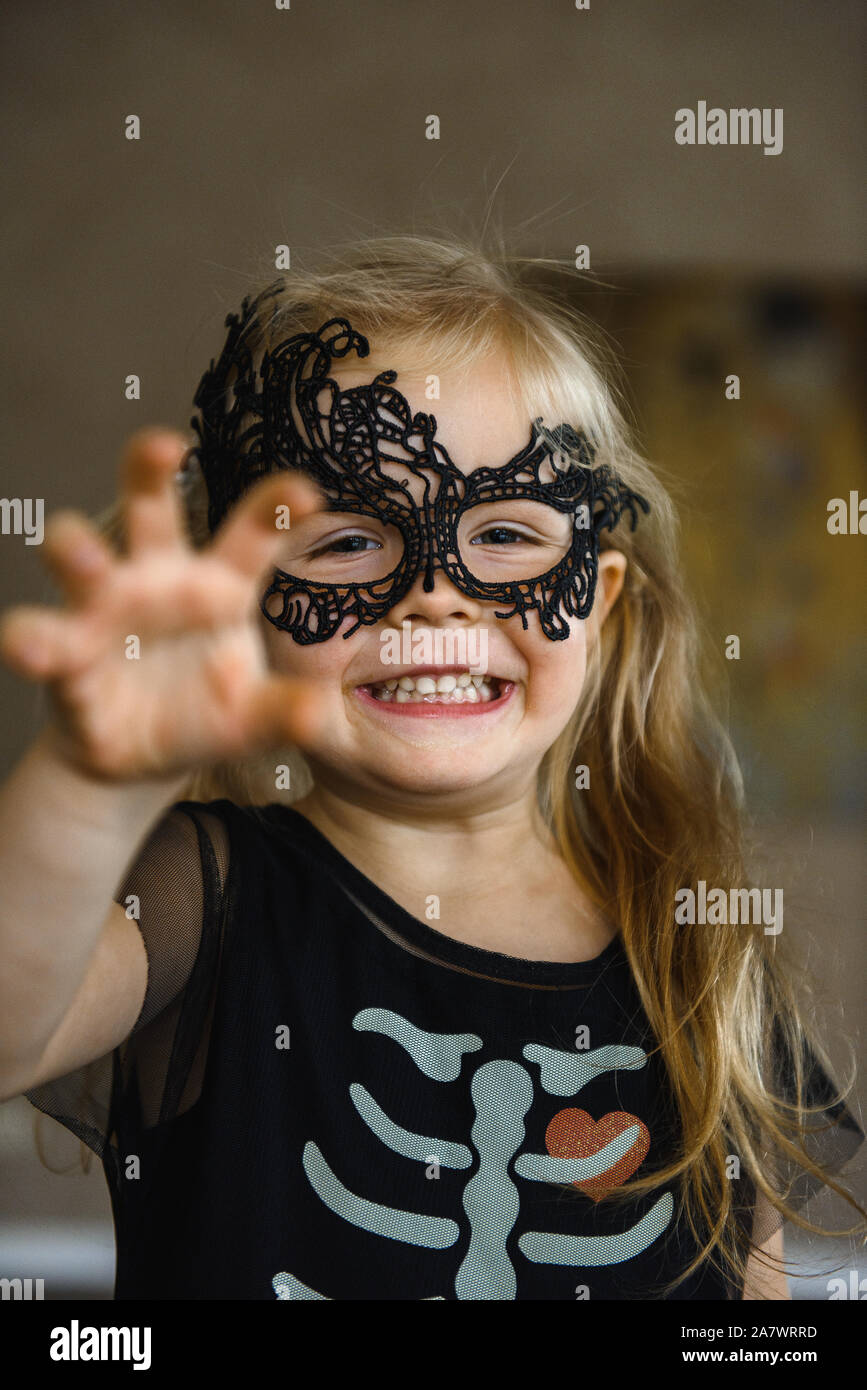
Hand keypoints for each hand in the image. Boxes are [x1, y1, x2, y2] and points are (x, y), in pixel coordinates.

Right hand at [0, 429, 327, 779]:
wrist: (140, 757)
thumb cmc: (205, 713)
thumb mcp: (253, 718)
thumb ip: (286, 712)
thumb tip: (317, 716)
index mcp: (217, 584)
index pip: (250, 534)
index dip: (272, 507)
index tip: (304, 492)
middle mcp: (154, 580)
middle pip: (148, 507)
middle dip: (147, 470)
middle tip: (163, 446)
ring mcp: (101, 611)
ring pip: (78, 556)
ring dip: (75, 548)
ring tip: (84, 556)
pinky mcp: (63, 655)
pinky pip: (38, 638)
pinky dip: (30, 641)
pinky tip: (34, 648)